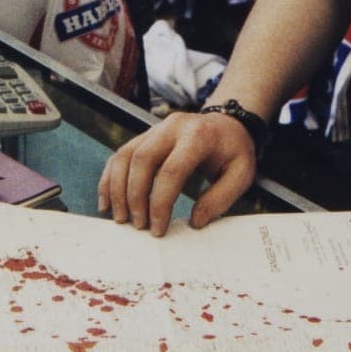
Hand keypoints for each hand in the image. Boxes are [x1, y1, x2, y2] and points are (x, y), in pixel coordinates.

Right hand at [98, 110, 257, 236]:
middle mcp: (172, 127)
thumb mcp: (242, 174)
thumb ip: (220, 198)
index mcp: (199, 136)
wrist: (227, 123)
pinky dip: (110, 179)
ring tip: (121, 218)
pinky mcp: (144, 135)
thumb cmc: (234, 151)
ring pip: (125, 155)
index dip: (160, 202)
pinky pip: (120, 154)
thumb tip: (194, 222)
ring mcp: (155, 128)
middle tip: (138, 226)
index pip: (172, 170)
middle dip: (135, 196)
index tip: (158, 228)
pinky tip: (108, 201)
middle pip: (142, 159)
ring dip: (117, 189)